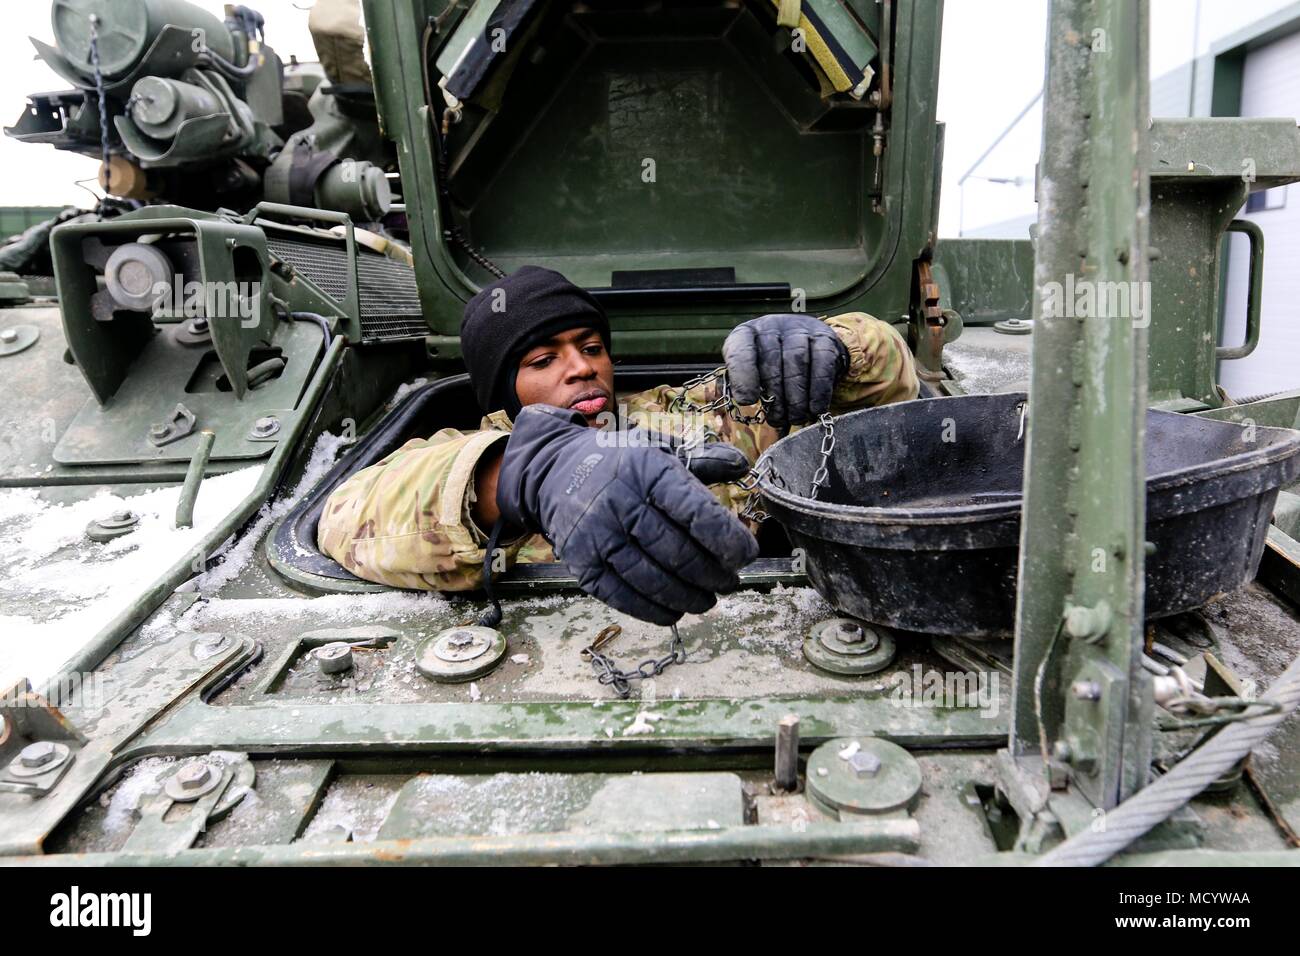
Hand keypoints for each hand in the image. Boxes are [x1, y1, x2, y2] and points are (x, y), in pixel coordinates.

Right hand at [496, 405, 758, 623]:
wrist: (552, 475)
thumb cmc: (620, 465)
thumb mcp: (658, 451)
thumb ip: (703, 461)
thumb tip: (741, 467)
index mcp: (646, 471)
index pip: (694, 511)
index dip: (726, 539)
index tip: (746, 556)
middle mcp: (619, 502)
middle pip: (676, 552)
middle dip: (712, 574)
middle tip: (730, 582)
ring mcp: (597, 536)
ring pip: (652, 579)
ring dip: (687, 596)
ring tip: (708, 600)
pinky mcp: (582, 563)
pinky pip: (622, 596)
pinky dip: (653, 611)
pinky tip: (674, 612)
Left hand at [722, 314, 848, 427]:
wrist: (806, 345)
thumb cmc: (771, 365)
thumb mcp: (752, 370)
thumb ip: (744, 382)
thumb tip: (746, 400)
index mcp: (747, 333)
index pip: (741, 349)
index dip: (743, 376)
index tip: (747, 401)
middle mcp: (772, 326)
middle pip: (772, 360)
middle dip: (775, 395)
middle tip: (778, 418)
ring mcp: (800, 329)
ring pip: (797, 362)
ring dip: (796, 397)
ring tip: (795, 417)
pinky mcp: (825, 338)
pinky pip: (822, 364)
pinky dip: (819, 390)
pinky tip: (815, 408)